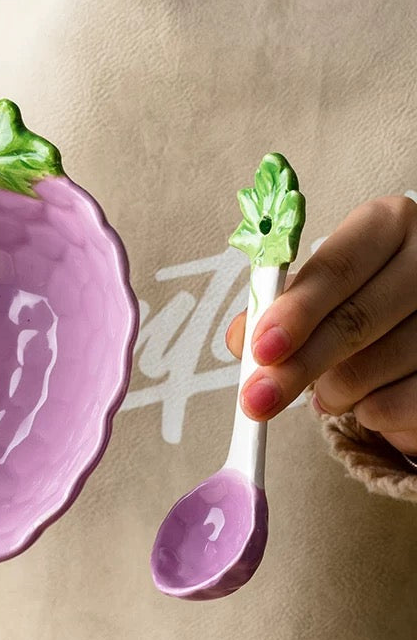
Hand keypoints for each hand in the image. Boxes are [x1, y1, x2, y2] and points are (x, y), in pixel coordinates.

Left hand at [226, 195, 416, 454]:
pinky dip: (373, 413)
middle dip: (297, 367)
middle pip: (356, 319)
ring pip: (379, 365)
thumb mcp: (315, 292)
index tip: (261, 350)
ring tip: (327, 392)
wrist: (414, 326)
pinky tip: (364, 403)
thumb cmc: (356, 300)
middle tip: (258, 399)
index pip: (337, 267)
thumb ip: (273, 310)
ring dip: (335, 392)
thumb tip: (240, 338)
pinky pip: (408, 401)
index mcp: (386, 225)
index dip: (296, 312)